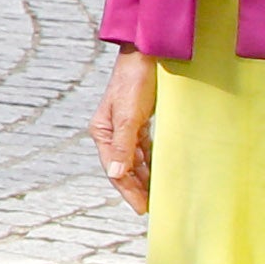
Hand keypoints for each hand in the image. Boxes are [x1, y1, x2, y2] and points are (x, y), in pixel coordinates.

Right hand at [90, 52, 160, 213]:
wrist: (149, 54)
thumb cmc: (135, 81)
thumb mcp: (129, 115)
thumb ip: (123, 146)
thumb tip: (115, 174)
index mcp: (102, 131)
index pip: (114, 169)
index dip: (128, 191)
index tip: (143, 209)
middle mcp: (111, 132)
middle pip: (123, 168)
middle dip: (136, 189)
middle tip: (153, 209)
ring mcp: (125, 127)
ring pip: (135, 160)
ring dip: (145, 178)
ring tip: (158, 196)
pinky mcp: (139, 121)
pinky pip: (145, 149)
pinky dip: (152, 162)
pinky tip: (161, 173)